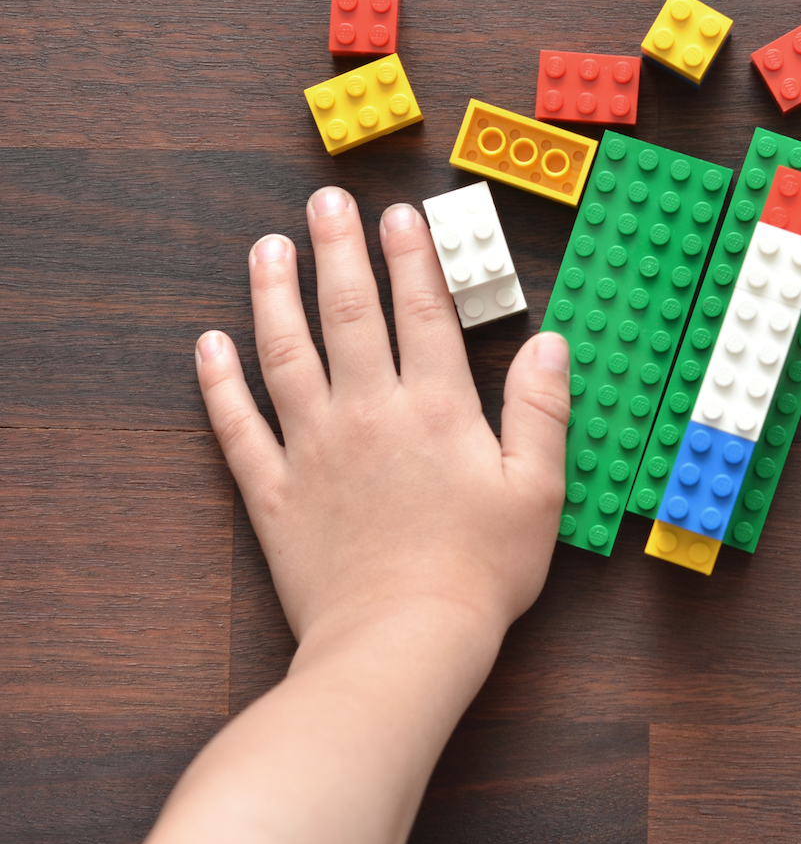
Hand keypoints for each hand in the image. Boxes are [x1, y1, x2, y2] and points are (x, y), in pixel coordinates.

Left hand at [197, 185, 568, 645]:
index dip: (413, 257)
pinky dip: (219, 385)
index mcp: (436, 410)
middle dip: (339, 251)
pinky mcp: (275, 493)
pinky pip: (238, 427)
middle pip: (349, 314)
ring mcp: (313, 449)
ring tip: (266, 249)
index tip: (400, 214)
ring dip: (274, 295)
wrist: (403, 641)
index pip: (423, 313)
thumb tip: (549, 342)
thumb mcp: (538, 491)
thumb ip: (542, 410)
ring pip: (286, 354)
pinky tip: (208, 346)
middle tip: (325, 202)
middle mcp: (368, 414)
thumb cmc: (481, 572)